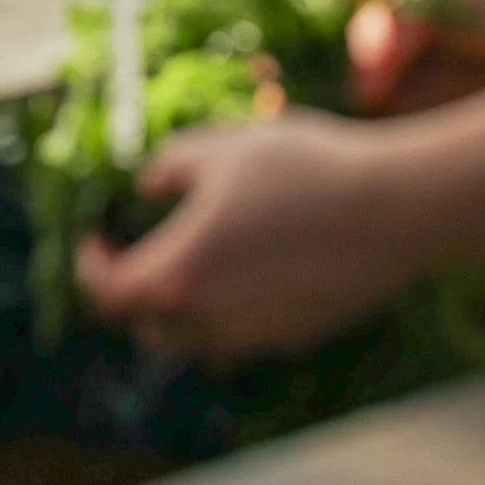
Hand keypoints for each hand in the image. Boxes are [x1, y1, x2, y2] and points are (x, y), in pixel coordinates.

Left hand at [77, 112, 422, 364]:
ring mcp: (254, 335)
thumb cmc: (304, 168)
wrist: (394, 209)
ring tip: (192, 256)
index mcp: (178, 273)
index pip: (106, 293)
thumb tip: (147, 187)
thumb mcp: (223, 146)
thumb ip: (170, 165)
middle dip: (134, 291)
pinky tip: (247, 262)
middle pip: (147, 325)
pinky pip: (239, 334)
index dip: (90, 266)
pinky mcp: (292, 335)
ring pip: (193, 339)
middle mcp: (210, 320)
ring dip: (180, 306)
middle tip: (137, 250)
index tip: (96, 238)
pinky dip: (226, 309)